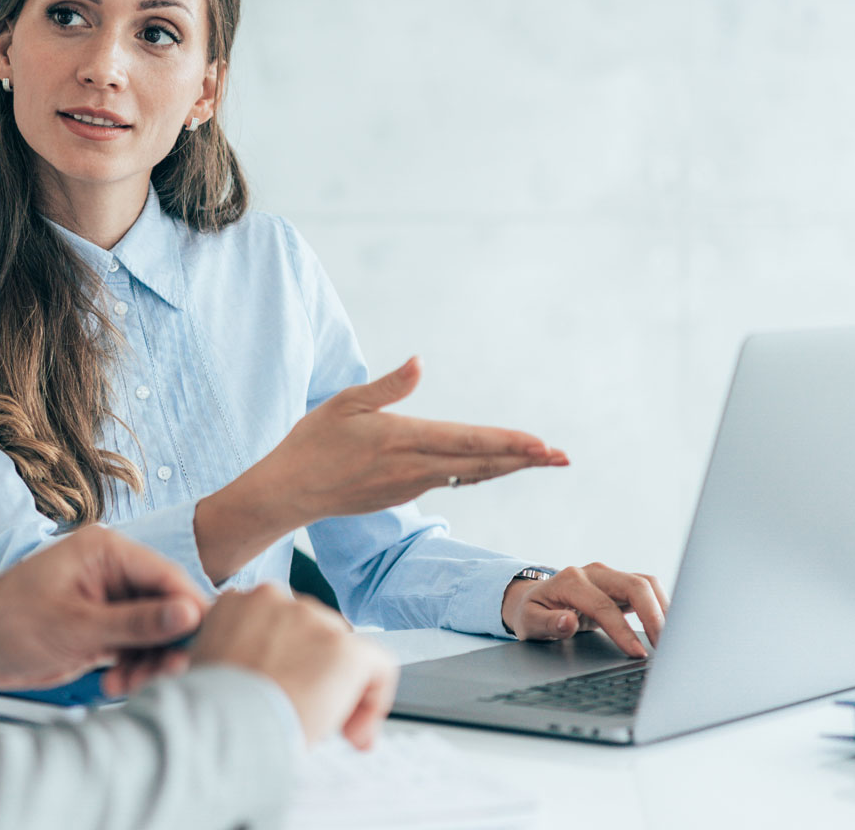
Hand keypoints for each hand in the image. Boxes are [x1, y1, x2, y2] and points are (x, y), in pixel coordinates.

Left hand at [0, 525, 206, 696]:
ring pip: (154, 631)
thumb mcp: (77, 625)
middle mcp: (112, 571)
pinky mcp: (103, 627)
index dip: (189, 608)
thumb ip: (136, 622)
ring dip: (149, 661)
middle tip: (168, 674)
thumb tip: (188, 614)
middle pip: (166, 605)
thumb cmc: (10, 622)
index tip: (203, 641)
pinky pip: (136, 646)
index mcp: (106, 551)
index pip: (166, 575)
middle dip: (167, 642)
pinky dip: (133, 667)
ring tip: (128, 684)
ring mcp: (109, 600)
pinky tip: (115, 684)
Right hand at [188, 584, 397, 749]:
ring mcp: (312, 620)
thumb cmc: (209, 708)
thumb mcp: (208, 667)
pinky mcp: (344, 648)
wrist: (222, 724)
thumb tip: (259, 674)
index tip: (286, 690)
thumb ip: (235, 655)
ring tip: (329, 729)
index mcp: (239, 602)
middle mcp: (276, 599)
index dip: (289, 659)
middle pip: (315, 634)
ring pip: (344, 651)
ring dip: (341, 689)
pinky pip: (380, 667)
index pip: (279, 623)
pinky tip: (359, 731)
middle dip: (316, 673)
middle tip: (309, 715)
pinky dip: (376, 698)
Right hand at [196, 358, 566, 579]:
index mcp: (402, 439)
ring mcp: (411, 484)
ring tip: (542, 459)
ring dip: (509, 466)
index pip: (467, 442)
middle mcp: (414, 467)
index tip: (542, 444)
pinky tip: (497, 466)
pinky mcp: (405, 493)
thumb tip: (419, 362)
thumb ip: (386, 386)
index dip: (508, 443)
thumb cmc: (312, 442)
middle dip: (525, 459)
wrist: (291, 493)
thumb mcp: (343, 403)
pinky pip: (453, 479)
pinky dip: (481, 471)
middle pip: (481, 464)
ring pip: (471, 474)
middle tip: (564, 457)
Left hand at [500, 563, 668, 658]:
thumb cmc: (531, 612)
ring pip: (646, 584)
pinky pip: (647, 590)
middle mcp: (593, 573)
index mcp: (569, 581)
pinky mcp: (620, 584)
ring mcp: (608, 576)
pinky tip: (667, 628)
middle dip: (654, 616)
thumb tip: (568, 621)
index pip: (604, 605)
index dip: (623, 630)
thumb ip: (547, 623)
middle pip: (635, 585)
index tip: (638, 654)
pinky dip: (661, 606)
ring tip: (672, 640)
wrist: (534, 599)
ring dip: (663, 609)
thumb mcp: (528, 622)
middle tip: (666, 647)